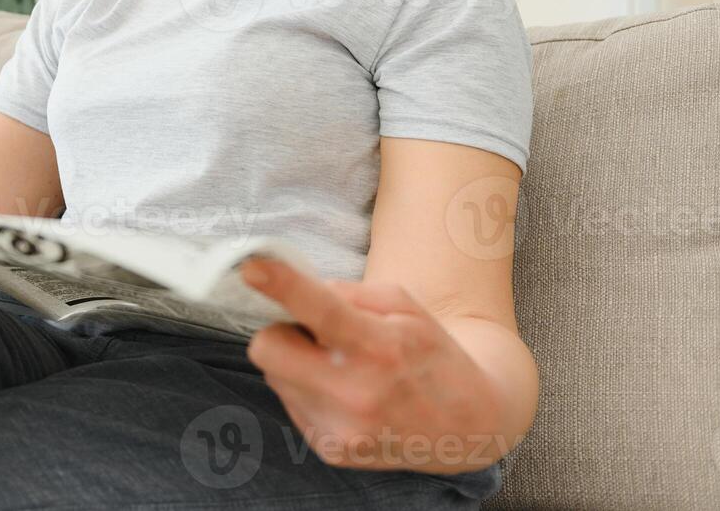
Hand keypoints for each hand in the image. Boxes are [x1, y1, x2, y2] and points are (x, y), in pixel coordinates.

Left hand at [240, 258, 506, 474]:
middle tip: (311, 332)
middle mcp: (358, 395)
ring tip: (338, 365)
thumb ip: (348, 292)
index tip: (251, 267)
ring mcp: (342, 430)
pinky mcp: (331, 452)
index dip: (282, 286)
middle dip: (280, 332)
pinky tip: (343, 393)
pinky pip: (290, 403)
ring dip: (294, 363)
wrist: (468, 425)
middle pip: (266, 350)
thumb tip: (296, 293)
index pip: (321, 311)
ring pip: (274, 376)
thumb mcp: (404, 306)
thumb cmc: (431, 352)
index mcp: (381, 347)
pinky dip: (306, 391)